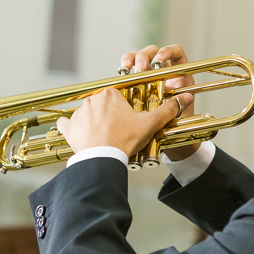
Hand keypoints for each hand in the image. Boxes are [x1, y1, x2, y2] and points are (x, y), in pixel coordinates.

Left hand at [56, 87, 192, 158]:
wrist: (103, 158)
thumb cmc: (125, 140)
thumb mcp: (150, 124)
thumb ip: (168, 110)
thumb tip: (186, 98)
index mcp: (111, 94)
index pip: (119, 97)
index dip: (125, 109)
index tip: (128, 120)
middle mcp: (92, 99)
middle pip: (104, 105)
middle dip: (110, 116)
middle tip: (119, 131)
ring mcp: (79, 113)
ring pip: (88, 114)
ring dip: (94, 123)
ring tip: (104, 137)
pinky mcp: (69, 127)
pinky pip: (67, 124)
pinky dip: (71, 128)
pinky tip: (77, 133)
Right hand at [119, 44, 199, 160]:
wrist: (165, 146)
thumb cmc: (176, 132)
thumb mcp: (179, 119)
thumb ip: (181, 107)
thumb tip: (184, 95)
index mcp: (179, 77)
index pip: (176, 53)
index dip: (168, 51)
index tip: (159, 61)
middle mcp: (163, 74)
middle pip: (153, 52)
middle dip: (144, 56)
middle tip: (138, 68)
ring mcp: (147, 78)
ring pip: (137, 58)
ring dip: (131, 58)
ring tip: (126, 68)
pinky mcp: (134, 86)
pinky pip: (128, 72)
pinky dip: (123, 71)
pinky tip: (121, 74)